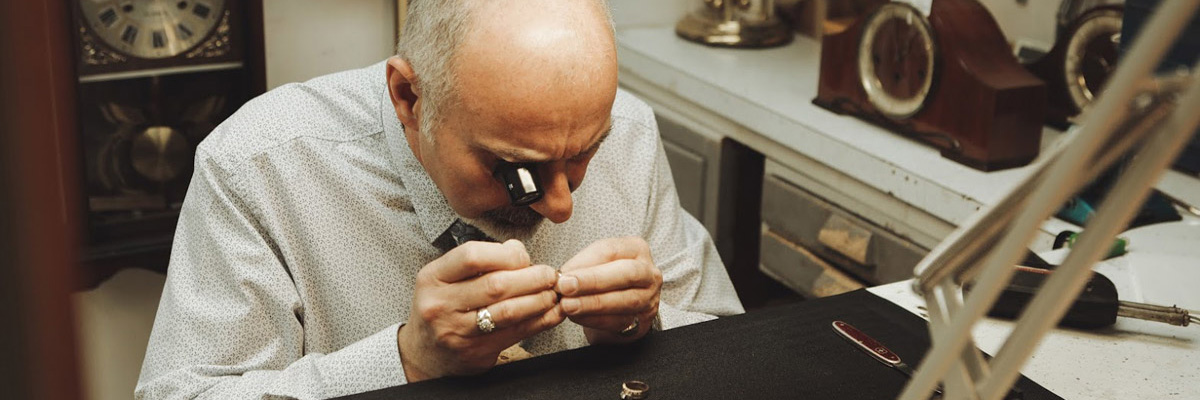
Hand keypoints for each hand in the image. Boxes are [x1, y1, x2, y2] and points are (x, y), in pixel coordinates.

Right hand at [397, 240, 563, 380]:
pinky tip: (552, 313)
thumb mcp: (447, 278)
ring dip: (539, 300)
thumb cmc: (444, 307)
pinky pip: (515, 334)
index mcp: (433, 278)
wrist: (425, 353)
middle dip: (531, 278)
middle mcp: (441, 304)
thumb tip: (518, 250)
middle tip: (550, 275)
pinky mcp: (475, 352)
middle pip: (495, 285)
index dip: (506, 255)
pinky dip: (540, 322)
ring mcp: (457, 331)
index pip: (472, 256)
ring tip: (553, 293)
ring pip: (508, 312)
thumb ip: (480, 261)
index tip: (524, 258)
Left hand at [555, 237, 661, 344]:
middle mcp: (649, 272)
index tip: (564, 272)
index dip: (585, 261)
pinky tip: (577, 317)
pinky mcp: (643, 319)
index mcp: (636, 249)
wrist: (620, 300)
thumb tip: (562, 277)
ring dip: (592, 304)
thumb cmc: (606, 275)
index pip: (611, 250)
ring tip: (568, 305)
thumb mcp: (596, 261)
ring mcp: (649, 297)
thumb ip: (582, 265)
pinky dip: (595, 320)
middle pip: (626, 273)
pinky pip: (620, 321)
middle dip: (593, 281)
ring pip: (625, 300)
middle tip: (566, 287)